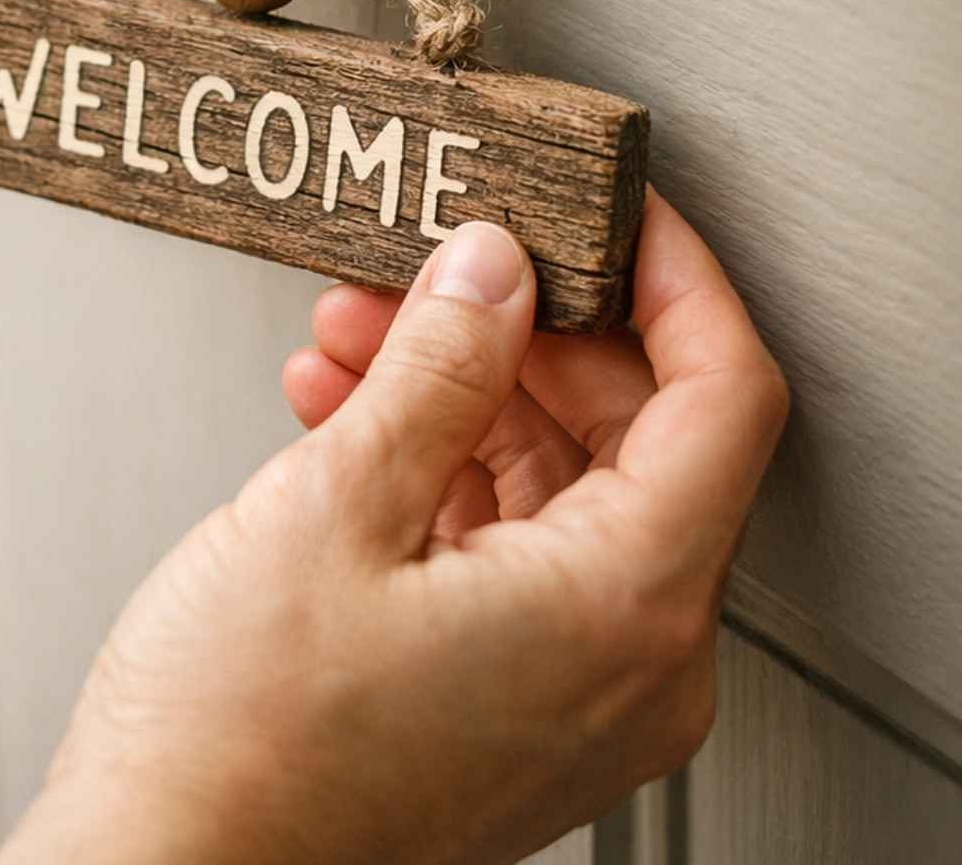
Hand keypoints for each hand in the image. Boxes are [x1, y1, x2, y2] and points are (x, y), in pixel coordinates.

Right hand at [0, 191, 786, 864]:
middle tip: (440, 254)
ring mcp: (573, 694)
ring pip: (562, 484)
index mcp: (625, 611)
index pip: (725, 397)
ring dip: (463, 387)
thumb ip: (440, 363)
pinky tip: (349, 409)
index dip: (675, 278)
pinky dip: (441, 464)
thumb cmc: (236, 753)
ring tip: (358, 329)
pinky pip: (513, 547)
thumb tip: (497, 265)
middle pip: (638, 433)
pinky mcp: (511, 704)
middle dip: (525, 325)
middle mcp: (630, 665)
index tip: (619, 208)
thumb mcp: (336, 504)